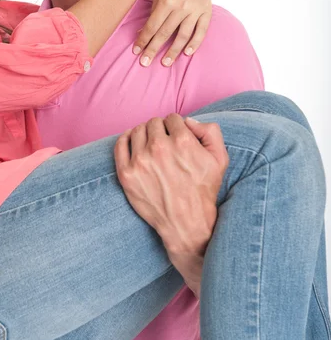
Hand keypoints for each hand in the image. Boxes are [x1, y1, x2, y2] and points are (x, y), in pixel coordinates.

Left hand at [114, 114, 227, 256]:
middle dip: (160, 129)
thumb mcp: (220, 159)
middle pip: (153, 123)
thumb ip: (210, 131)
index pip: (172, 118)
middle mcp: (159, 148)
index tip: (176, 135)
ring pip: (137, 130)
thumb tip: (188, 120)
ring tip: (150, 144)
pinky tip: (132, 142)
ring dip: (144, 134)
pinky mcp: (126, 173)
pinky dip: (125, 139)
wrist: (186, 222)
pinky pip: (120, 144)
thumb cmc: (203, 190)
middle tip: (164, 142)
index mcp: (182, 141)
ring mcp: (140, 161)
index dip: (176, 126)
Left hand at [133, 0, 211, 66]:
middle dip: (153, 49)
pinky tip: (187, 53)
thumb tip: (143, 34)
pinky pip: (201, 30)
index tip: (136, 51)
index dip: (143, 40)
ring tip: (165, 63)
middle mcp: (182, 6)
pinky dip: (195, 43)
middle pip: (165, 33)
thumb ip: (153, 12)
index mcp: (167, 0)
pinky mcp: (206, 10)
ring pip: (183, 35)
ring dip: (173, 51)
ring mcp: (195, 9)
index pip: (152, 26)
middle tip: (145, 63)